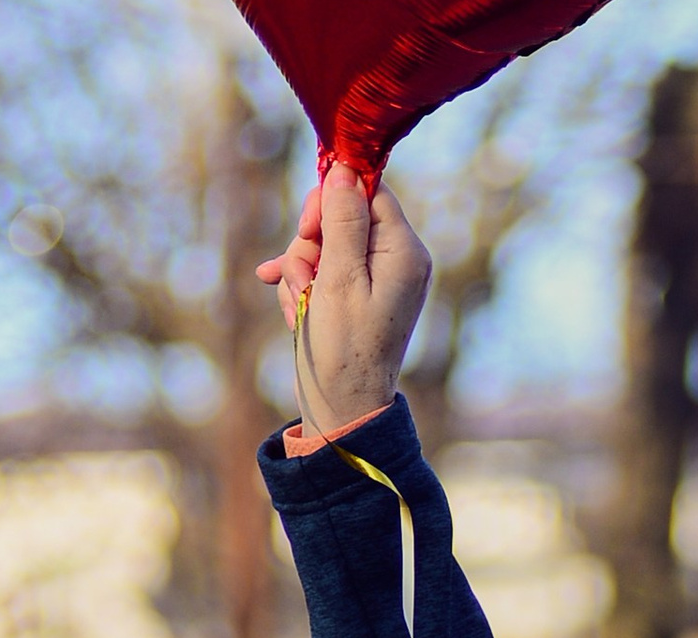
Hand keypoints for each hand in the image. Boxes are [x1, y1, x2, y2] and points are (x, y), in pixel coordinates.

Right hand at [256, 165, 431, 437]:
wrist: (344, 408)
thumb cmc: (343, 348)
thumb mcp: (339, 277)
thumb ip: (343, 220)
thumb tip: (346, 169)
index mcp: (405, 252)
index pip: (367, 191)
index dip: (331, 200)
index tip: (309, 228)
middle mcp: (399, 262)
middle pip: (343, 216)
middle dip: (312, 242)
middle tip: (304, 276)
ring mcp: (379, 281)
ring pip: (326, 245)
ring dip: (302, 269)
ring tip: (301, 304)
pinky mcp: (359, 297)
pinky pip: (324, 271)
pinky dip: (304, 284)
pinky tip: (292, 305)